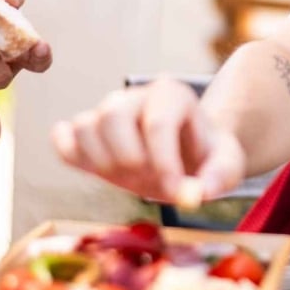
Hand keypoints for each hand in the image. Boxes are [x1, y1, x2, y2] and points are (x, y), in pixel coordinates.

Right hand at [51, 78, 245, 201]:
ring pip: (84, 127)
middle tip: (149, 183)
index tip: (176, 192)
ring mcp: (106, 112)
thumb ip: (219, 177)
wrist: (187, 156)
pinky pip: (62, 138)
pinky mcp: (86, 133)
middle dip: (130, 159)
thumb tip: (194, 194)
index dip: (164, 163)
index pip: (157, 123)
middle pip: (112, 116)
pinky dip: (72, 156)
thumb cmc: (207, 157)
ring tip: (130, 179)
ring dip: (103, 163)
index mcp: (172, 94)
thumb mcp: (228, 165)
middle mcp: (134, 96)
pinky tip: (99, 172)